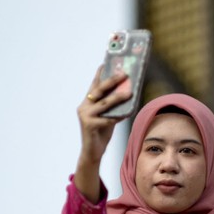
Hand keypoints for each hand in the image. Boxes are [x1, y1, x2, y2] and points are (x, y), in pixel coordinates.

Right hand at [74, 67, 131, 202]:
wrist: (93, 152)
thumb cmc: (102, 132)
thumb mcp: (108, 116)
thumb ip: (114, 106)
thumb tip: (129, 93)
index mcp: (87, 102)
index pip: (95, 84)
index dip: (101, 73)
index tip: (108, 61)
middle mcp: (84, 106)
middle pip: (99, 90)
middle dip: (112, 80)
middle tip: (124, 73)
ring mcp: (85, 116)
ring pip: (104, 103)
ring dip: (118, 97)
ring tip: (129, 91)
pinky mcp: (90, 126)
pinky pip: (108, 118)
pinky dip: (119, 115)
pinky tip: (129, 112)